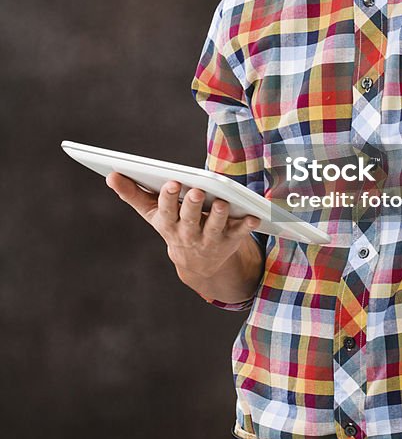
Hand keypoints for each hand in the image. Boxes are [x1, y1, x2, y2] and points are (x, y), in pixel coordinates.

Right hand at [105, 172, 260, 286]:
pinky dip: (246, 225)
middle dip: (192, 204)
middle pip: (189, 218)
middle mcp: (188, 233)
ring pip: (214, 226)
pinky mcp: (230, 241)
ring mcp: (210, 239)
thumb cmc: (173, 225)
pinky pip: (240, 233)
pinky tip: (253, 215)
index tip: (172, 183)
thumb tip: (111, 174)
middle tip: (196, 190)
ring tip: (221, 202)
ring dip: (218, 215)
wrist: (198, 263)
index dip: (169, 198)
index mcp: (168, 224)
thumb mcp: (152, 213)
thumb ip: (132, 193)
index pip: (166, 210)